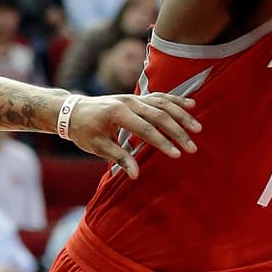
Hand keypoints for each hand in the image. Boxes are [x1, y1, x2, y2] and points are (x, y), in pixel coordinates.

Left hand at [68, 93, 200, 178]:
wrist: (74, 111)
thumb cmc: (84, 131)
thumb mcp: (97, 147)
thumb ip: (119, 158)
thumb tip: (135, 175)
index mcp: (117, 113)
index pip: (145, 129)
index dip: (162, 142)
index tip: (176, 155)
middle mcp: (129, 101)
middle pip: (159, 115)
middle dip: (177, 131)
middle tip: (192, 147)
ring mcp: (134, 97)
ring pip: (163, 103)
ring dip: (182, 115)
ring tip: (197, 128)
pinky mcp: (137, 96)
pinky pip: (160, 96)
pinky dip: (176, 100)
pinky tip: (191, 105)